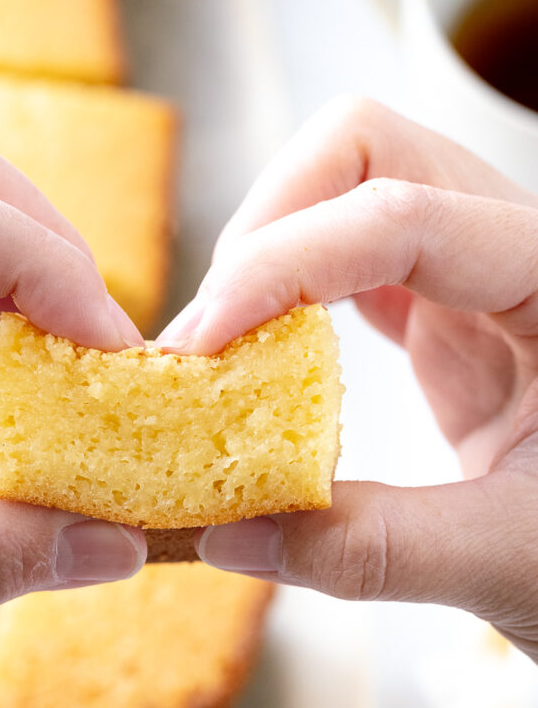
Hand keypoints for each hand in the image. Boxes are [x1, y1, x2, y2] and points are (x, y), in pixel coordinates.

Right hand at [158, 97, 537, 660]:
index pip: (401, 217)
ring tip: (224, 348)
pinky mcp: (444, 308)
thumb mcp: (513, 559)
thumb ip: (377, 550)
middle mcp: (513, 248)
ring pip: (345, 183)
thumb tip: (228, 537)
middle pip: (364, 149)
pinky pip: (347, 256)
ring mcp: (475, 270)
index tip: (200, 346)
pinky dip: (285, 291)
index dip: (282, 264)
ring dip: (266, 250)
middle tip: (212, 333)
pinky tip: (259, 356)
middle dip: (266, 225)